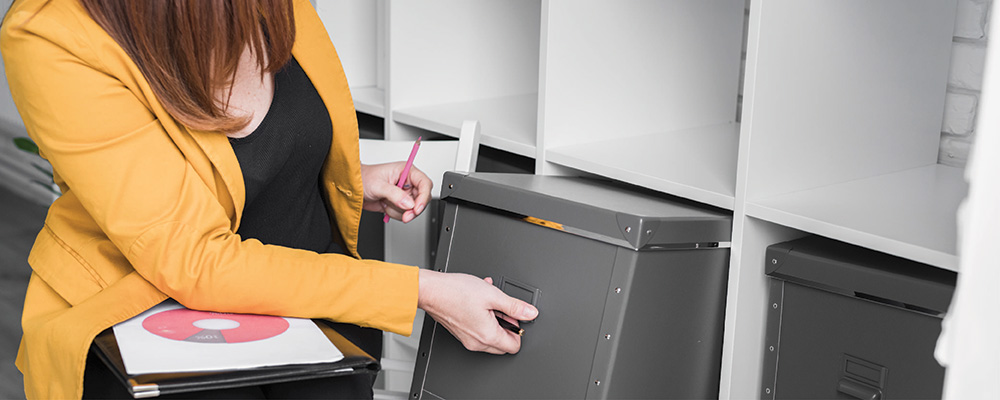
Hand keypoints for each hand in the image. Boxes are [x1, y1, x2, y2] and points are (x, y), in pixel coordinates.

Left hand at [360, 162, 431, 222]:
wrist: (353, 189)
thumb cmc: (363, 179)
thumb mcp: (378, 185)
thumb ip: (394, 194)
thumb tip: (408, 203)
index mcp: (406, 171)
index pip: (424, 183)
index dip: (423, 196)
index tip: (416, 208)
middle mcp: (407, 182)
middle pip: (422, 198)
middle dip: (412, 209)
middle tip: (404, 215)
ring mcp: (404, 194)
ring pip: (413, 209)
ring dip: (399, 211)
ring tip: (385, 203)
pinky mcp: (399, 204)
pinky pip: (404, 214)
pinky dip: (395, 214)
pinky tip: (385, 206)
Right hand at [417, 269, 538, 354]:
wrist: (431, 291)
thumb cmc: (456, 292)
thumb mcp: (493, 294)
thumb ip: (515, 306)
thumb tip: (530, 313)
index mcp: (488, 336)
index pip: (515, 346)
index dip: (518, 330)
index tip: (515, 316)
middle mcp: (477, 343)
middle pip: (503, 344)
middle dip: (506, 326)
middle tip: (500, 308)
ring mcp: (467, 340)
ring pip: (491, 337)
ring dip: (494, 320)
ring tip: (488, 301)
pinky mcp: (461, 333)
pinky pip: (479, 331)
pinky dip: (483, 318)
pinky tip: (479, 302)